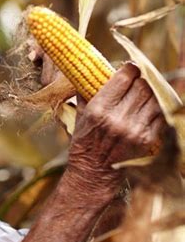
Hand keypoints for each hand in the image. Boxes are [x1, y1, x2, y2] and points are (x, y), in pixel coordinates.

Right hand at [67, 62, 165, 197]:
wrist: (93, 171)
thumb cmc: (84, 141)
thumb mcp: (80, 114)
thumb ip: (87, 90)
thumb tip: (94, 69)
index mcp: (99, 109)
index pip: (126, 77)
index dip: (130, 69)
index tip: (129, 69)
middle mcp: (118, 119)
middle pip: (143, 86)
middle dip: (140, 81)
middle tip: (135, 82)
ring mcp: (135, 130)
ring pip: (154, 98)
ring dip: (149, 94)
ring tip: (141, 95)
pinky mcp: (147, 140)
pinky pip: (160, 115)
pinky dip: (155, 109)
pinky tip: (146, 109)